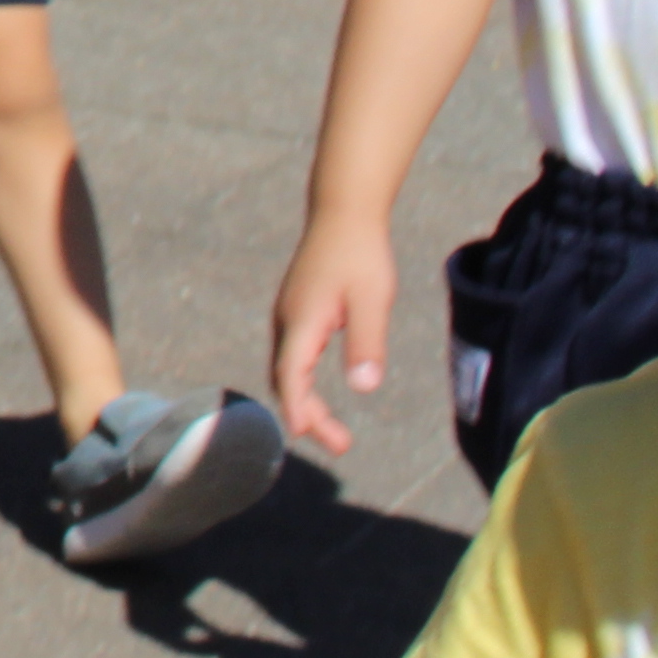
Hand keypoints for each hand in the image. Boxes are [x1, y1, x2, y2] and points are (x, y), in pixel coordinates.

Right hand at [270, 209, 399, 458]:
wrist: (344, 213)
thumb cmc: (361, 255)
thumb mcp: (372, 301)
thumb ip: (367, 343)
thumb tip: (365, 387)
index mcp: (302, 321)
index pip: (292, 376)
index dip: (298, 409)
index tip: (309, 437)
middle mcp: (287, 321)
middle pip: (285, 379)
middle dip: (307, 415)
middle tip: (341, 444)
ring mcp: (289, 314)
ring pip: (287, 368)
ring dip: (305, 401)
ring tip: (334, 429)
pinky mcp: (297, 310)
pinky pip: (292, 356)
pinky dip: (303, 382)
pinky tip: (321, 389)